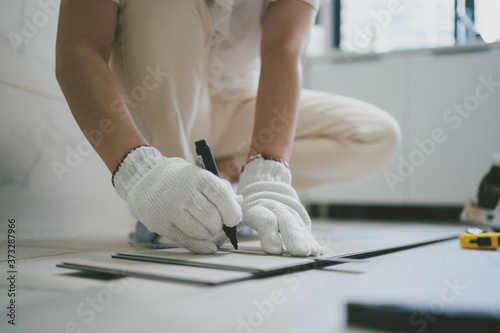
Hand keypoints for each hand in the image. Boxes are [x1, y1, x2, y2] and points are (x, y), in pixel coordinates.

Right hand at [113, 146, 241, 252]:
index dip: (232, 212)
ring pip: (200, 232)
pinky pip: (186, 241)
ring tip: (206, 228)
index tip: (233, 219)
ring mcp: (171, 209)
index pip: (222, 197)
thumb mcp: (199, 175)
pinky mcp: (161, 224)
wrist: (143, 177)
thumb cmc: (178, 179)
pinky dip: (201, 247)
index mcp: (198, 177)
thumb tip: (239, 205)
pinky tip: (209, 247)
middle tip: (217, 224)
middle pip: (212, 218)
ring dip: (209, 235)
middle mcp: (184, 192)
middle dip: (220, 226)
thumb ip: (220, 189)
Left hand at [237, 157, 322, 255]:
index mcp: (256, 207)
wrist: (265, 182)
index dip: (270, 232)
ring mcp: (288, 210)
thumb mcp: (238, 210)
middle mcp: (275, 207)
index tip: (274, 248)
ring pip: (297, 224)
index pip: (265, 219)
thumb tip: (218, 241)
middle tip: (298, 251)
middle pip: (285, 222)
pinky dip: (310, 239)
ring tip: (309, 251)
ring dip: (303, 238)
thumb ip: (231, 224)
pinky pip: (305, 228)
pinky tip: (316, 250)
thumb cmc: (247, 204)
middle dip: (291, 237)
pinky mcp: (298, 215)